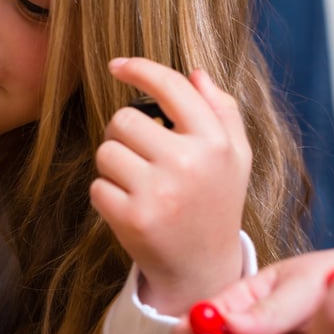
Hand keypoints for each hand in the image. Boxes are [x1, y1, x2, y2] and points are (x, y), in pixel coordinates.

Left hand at [90, 58, 250, 316]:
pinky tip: (131, 207)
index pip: (171, 87)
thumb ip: (222, 111)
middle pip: (124, 119)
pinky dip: (107, 195)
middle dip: (124, 135)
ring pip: (106, 151)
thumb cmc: (215, 203)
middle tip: (141, 157)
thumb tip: (196, 72)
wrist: (203, 269)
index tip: (117, 65)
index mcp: (215, 142)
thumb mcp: (235, 157)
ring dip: (114, 165)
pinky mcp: (134, 218)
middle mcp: (189, 163)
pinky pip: (97, 186)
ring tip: (138, 184)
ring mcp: (160, 192)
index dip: (139, 69)